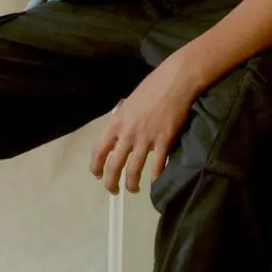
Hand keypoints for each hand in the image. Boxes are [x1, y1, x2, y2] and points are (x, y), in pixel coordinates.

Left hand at [89, 54, 199, 194]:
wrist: (176, 81)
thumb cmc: (153, 87)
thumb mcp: (129, 103)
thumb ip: (122, 122)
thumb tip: (120, 136)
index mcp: (116, 122)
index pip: (98, 150)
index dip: (95, 167)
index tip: (97, 175)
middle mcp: (127, 134)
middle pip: (113, 166)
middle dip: (111, 183)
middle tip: (114, 191)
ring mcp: (146, 139)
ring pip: (133, 170)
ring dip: (131, 184)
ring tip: (133, 189)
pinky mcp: (164, 141)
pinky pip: (157, 166)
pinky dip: (155, 176)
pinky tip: (154, 180)